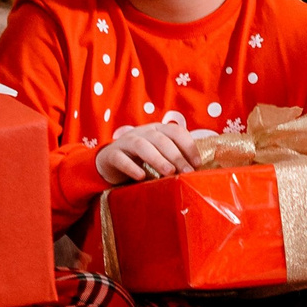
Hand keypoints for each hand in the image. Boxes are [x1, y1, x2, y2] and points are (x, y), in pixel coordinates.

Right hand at [96, 122, 213, 184]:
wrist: (108, 162)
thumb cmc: (140, 160)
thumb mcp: (158, 155)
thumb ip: (173, 159)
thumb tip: (195, 173)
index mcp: (157, 130)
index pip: (176, 131)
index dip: (188, 145)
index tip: (197, 164)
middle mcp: (142, 132)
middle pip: (161, 139)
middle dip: (176, 155)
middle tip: (187, 172)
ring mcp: (126, 142)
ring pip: (142, 146)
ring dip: (157, 158)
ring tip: (169, 172)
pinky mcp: (111, 155)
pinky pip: (121, 158)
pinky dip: (131, 167)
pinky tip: (141, 176)